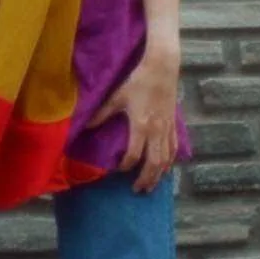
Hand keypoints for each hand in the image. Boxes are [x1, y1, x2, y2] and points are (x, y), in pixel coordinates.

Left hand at [86, 39, 180, 192]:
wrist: (162, 67)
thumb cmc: (138, 81)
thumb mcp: (117, 97)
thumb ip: (102, 114)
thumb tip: (85, 126)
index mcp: (141, 125)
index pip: (134, 155)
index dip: (126, 166)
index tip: (119, 170)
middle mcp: (156, 131)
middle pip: (153, 163)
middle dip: (146, 179)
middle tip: (138, 190)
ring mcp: (167, 128)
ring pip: (166, 159)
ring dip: (159, 175)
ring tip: (152, 186)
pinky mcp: (173, 124)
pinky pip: (174, 148)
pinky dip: (170, 161)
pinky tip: (166, 169)